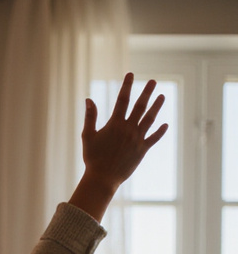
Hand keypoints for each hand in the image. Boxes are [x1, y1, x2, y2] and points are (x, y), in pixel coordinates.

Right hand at [69, 73, 167, 221]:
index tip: (130, 74)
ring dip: (156, 107)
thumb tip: (88, 99)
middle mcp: (128, 129)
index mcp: (115, 124)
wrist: (102, 178)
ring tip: (162, 96)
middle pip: (140, 106)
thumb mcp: (88, 136)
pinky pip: (154, 138)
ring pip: (150, 119)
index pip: (122, 100)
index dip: (127, 86)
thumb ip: (90, 117)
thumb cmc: (93, 158)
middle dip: (147, 92)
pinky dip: (160, 131)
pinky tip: (165, 125)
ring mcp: (137, 139)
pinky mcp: (142, 150)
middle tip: (153, 82)